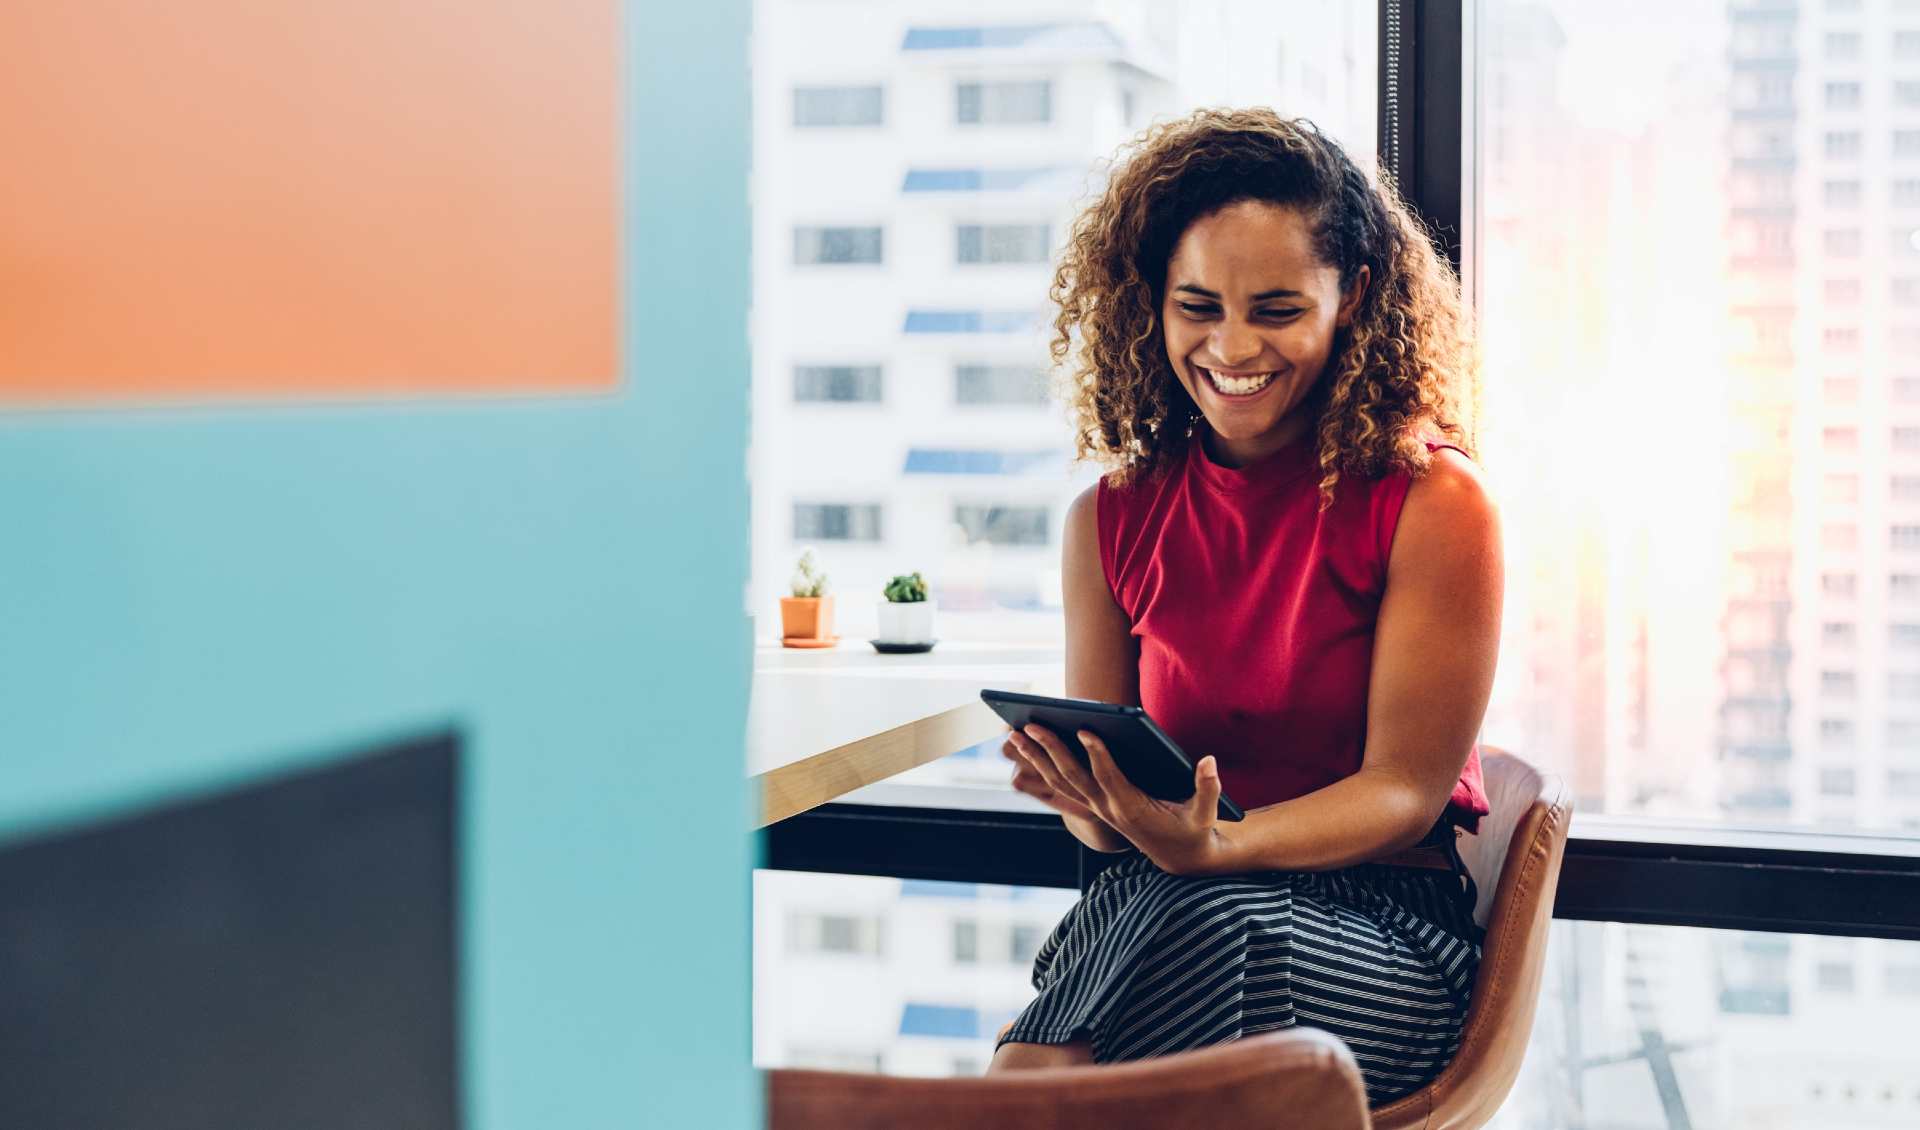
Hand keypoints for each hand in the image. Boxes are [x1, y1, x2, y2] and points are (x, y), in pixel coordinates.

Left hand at [1008, 723, 1231, 875]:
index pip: (1110, 778)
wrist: (1179, 857)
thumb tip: (1209, 761)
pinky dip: (1042, 766)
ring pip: (1060, 782)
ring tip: (1015, 732)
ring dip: (1036, 757)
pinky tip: (1027, 747)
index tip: (1083, 730)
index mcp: (1133, 809)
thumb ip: (1208, 787)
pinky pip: (1061, 785)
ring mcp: (1097, 808)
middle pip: (1073, 777)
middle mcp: (1108, 809)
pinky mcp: (1094, 805)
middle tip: (1029, 725)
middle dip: (1050, 750)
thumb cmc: (1194, 830)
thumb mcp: (1206, 813)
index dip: (1097, 755)